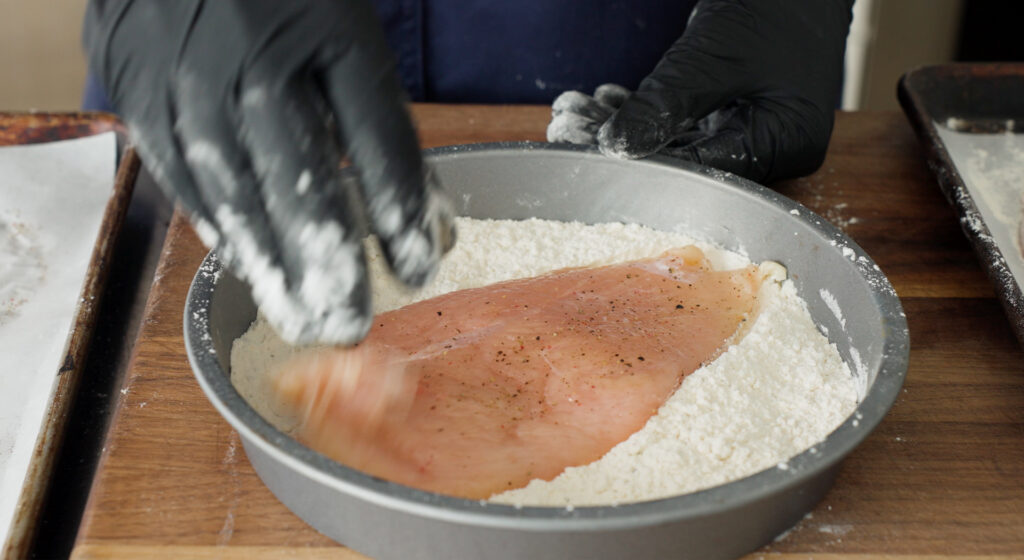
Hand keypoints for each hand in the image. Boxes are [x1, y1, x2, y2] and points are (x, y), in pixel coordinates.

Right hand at [85, 0, 453, 344]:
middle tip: (349, 325)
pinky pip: (178, 174)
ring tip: (299, 317)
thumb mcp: (347, 28)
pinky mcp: (135, 84)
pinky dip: (217, 224)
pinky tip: (247, 261)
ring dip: (269, 265)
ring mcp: (186, 71)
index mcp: (330, 27)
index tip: (416, 272)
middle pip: (300, 180)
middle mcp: (255, 54)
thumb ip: (375, 114)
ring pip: (233, 191)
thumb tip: (424, 216)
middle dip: (329, 265)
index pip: (378, 139)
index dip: (400, 214)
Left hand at [548, 0, 853, 182]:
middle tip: (568, 130)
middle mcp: (775, 146)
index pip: (705, 173)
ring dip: (628, 127)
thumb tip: (615, 147)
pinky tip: (604, 102)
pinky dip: (648, 113)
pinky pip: (686, 124)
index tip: (591, 153)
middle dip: (626, 144)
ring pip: (679, 143)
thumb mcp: (710, 59)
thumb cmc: (772, 7)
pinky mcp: (738, 112)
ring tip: (574, 112)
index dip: (646, 166)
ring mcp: (757, 129)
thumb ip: (665, 106)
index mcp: (787, 143)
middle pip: (688, 163)